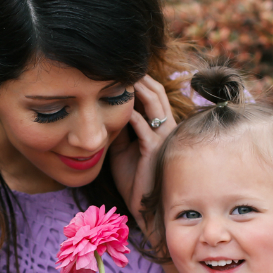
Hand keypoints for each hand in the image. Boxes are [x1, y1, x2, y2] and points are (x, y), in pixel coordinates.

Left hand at [109, 74, 177, 221]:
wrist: (144, 208)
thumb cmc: (135, 181)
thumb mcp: (122, 151)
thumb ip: (119, 132)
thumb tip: (107, 113)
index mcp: (159, 129)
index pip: (153, 98)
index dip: (140, 83)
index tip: (122, 70)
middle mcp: (165, 129)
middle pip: (157, 94)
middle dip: (142, 78)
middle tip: (123, 64)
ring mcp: (163, 138)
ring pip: (155, 104)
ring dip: (140, 88)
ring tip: (124, 75)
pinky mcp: (155, 150)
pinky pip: (145, 126)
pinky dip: (132, 114)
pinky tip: (120, 106)